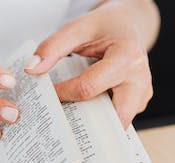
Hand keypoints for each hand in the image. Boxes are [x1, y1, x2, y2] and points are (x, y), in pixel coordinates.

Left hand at [24, 0, 158, 128]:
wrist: (129, 24)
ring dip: (95, 126)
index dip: (63, 94)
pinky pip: (118, 119)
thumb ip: (53, 47)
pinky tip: (86, 113)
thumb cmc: (105, 27)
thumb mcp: (78, 28)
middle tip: (62, 123)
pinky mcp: (139, 103)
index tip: (46, 95)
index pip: (88, 88)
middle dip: (87, 125)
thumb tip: (32, 69)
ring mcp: (143, 94)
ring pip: (117, 124)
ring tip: (73, 120)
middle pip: (111, 116)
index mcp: (127, 57)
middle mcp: (140, 79)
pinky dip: (101, 120)